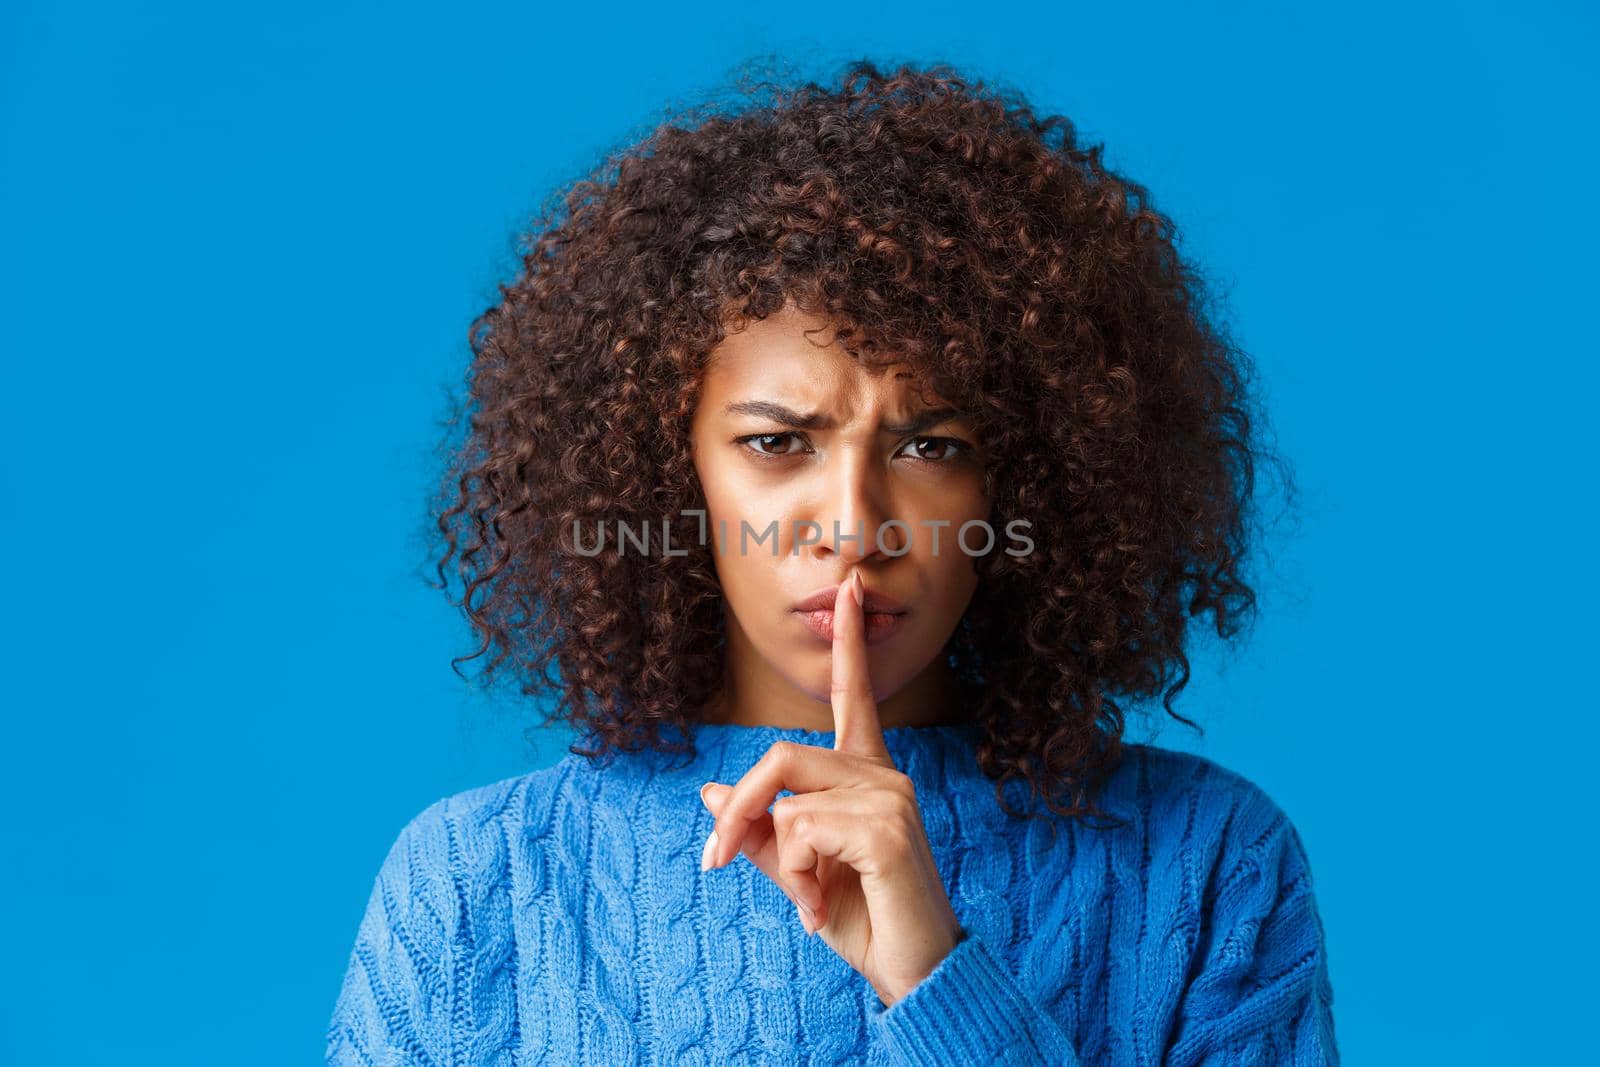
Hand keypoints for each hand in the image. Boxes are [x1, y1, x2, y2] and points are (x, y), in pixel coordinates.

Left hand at [697, 571, 962, 1006]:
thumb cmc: (862, 921)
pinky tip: (819, 909)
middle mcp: (885, 775)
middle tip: (715, 862)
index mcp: (867, 776)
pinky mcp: (888, 827)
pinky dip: (796, 877)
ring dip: (778, 860)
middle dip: (736, 811)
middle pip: (780, 756)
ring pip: (786, 799)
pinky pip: (802, 829)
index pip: (854, 696)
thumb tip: (707, 792)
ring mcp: (891, 797)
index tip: (849, 586)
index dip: (850, 642)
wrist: (914, 975)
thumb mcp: (797, 875)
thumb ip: (760, 832)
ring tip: (806, 904)